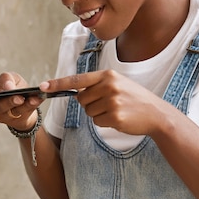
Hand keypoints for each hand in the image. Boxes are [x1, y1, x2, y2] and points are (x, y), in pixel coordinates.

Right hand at [0, 72, 41, 130]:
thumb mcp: (11, 78)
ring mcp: (6, 117)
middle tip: (18, 97)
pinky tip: (39, 98)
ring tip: (30, 99)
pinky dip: (33, 104)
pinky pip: (26, 112)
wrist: (27, 101)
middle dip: (8, 101)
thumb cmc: (14, 87)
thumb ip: (7, 78)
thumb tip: (8, 87)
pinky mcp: (19, 121)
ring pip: (13, 112)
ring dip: (22, 105)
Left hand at [40, 70, 171, 137]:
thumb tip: (76, 94)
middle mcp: (108, 86)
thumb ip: (98, 85)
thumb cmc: (134, 99)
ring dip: (98, 114)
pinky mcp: (114, 117)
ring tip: (116, 110)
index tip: (43, 87)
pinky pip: (97, 122)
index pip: (77, 80)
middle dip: (90, 104)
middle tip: (109, 104)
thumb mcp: (118, 84)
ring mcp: (111, 102)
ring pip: (88, 112)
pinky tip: (119, 118)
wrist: (156, 114)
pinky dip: (105, 123)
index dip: (58, 84)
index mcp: (107, 75)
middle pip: (81, 100)